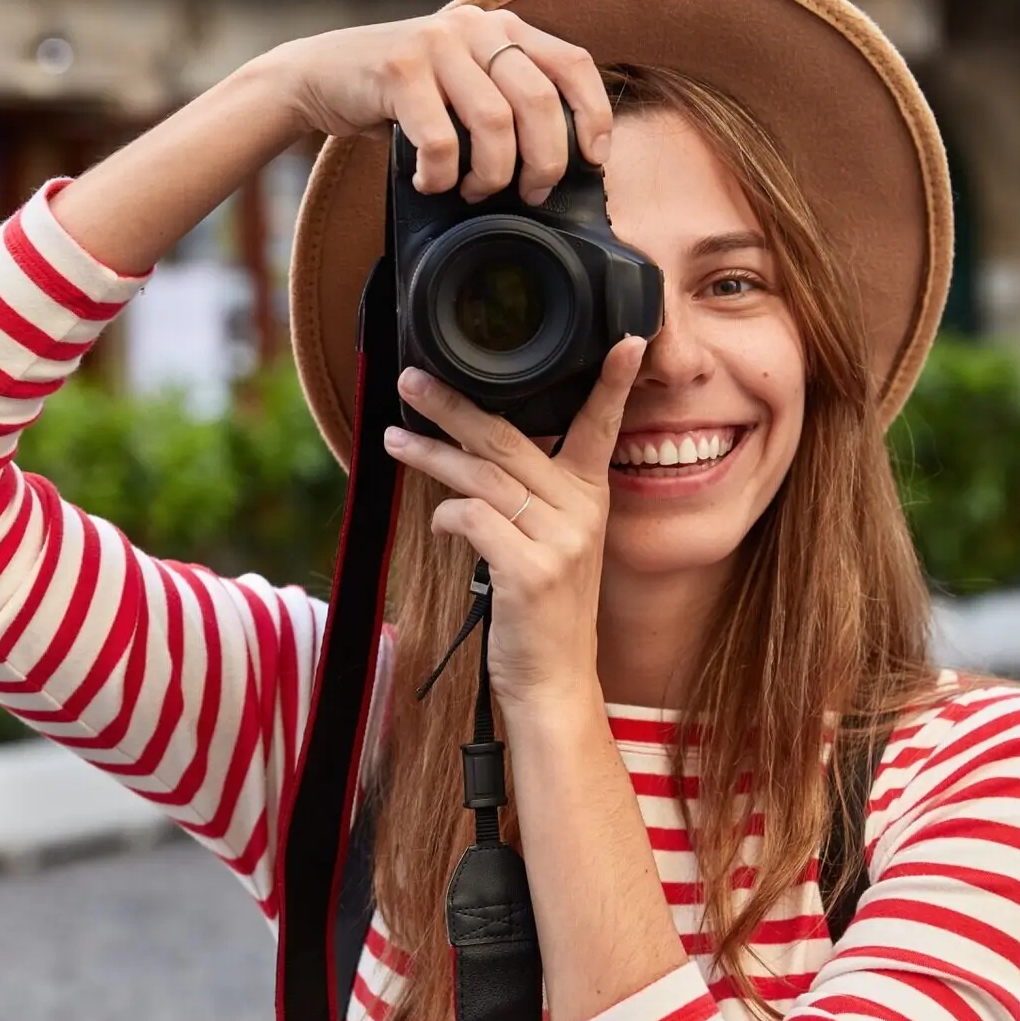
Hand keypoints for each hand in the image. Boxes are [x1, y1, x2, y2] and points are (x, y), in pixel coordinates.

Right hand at [277, 7, 612, 203]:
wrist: (321, 75)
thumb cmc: (403, 96)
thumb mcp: (464, 85)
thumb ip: (508, 101)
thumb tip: (563, 163)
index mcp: (504, 29)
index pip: (574, 64)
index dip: (593, 116)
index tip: (593, 161)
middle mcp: (476, 26)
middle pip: (539, 102)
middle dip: (544, 163)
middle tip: (528, 194)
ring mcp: (437, 43)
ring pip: (495, 123)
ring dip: (491, 175)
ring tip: (473, 191)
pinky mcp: (399, 68)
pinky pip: (441, 140)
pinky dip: (441, 176)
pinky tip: (429, 182)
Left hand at [383, 337, 647, 713]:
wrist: (553, 680)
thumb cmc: (542, 612)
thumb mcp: (551, 546)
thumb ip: (525, 499)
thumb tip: (469, 455)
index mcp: (590, 499)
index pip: (600, 428)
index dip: (613, 384)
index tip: (625, 340)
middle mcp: (581, 513)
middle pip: (509, 439)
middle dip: (454, 406)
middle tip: (413, 381)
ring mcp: (559, 541)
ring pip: (482, 475)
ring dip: (430, 455)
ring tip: (394, 440)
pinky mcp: (529, 571)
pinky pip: (474, 518)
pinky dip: (448, 515)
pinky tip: (439, 522)